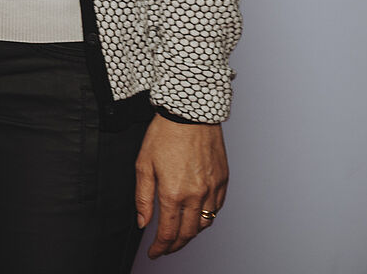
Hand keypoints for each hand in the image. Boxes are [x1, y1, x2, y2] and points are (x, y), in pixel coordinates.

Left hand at [136, 116, 228, 257]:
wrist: (190, 114)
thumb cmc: (164, 134)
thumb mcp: (143, 164)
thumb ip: (143, 197)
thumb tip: (143, 222)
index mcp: (173, 193)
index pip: (169, 232)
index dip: (160, 247)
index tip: (154, 252)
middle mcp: (196, 195)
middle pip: (188, 233)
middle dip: (175, 245)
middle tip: (165, 248)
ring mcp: (213, 189)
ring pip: (205, 224)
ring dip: (192, 233)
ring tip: (179, 233)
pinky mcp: (223, 181)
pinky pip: (217, 208)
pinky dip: (207, 217)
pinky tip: (197, 215)